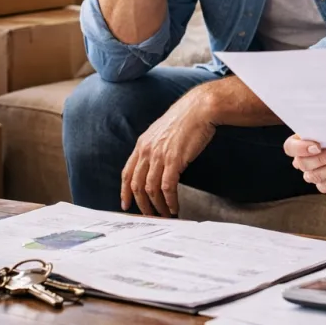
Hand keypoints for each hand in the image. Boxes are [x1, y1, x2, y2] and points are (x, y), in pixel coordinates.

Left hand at [121, 92, 215, 215]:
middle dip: (142, 205)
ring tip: (165, 214)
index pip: (127, 173)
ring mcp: (159, 155)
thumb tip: (156, 164)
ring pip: (151, 189)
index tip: (126, 205)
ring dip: (157, 206)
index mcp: (142, 144)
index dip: (125, 192)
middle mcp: (147, 151)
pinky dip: (170, 200)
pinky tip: (174, 207)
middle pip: (137, 185)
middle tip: (150, 215)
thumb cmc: (186, 119)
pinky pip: (167, 187)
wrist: (200, 108)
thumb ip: (155, 147)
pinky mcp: (174, 160)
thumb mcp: (162, 131)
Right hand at [284, 135, 325, 192]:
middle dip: (321, 158)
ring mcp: (312, 174)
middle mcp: (302, 160)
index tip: (317, 146)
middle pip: (302, 164)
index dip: (300, 148)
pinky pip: (325, 186)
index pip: (290, 147)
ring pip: (313, 176)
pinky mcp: (324, 185)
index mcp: (300, 142)